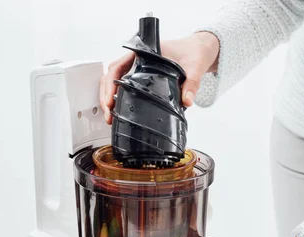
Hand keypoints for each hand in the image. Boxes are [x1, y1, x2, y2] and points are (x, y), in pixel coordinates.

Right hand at [99, 32, 219, 123]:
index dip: (110, 83)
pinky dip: (118, 101)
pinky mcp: (142, 81)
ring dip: (109, 100)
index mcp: (143, 53)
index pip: (117, 66)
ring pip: (114, 83)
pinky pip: (124, 89)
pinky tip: (119, 113)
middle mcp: (136, 62)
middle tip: (108, 115)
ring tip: (110, 118)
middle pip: (111, 77)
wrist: (198, 51)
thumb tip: (186, 100)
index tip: (110, 100)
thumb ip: (192, 83)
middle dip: (106, 96)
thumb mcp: (194, 66)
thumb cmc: (192, 53)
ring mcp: (137, 71)